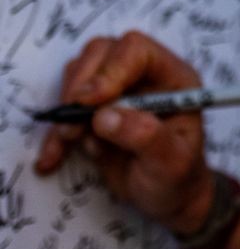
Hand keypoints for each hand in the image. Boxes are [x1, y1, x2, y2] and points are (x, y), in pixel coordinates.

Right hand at [34, 31, 215, 234]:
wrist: (167, 197)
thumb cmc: (178, 177)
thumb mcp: (172, 163)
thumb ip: (146, 137)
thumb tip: (105, 117)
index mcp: (173, 78)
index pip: (138, 50)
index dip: (110, 70)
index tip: (89, 103)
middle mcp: (145, 76)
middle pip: (102, 52)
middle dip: (80, 87)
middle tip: (74, 126)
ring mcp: (118, 90)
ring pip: (79, 73)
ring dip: (68, 108)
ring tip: (76, 141)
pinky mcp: (95, 110)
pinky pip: (65, 106)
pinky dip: (55, 133)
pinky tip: (52, 159)